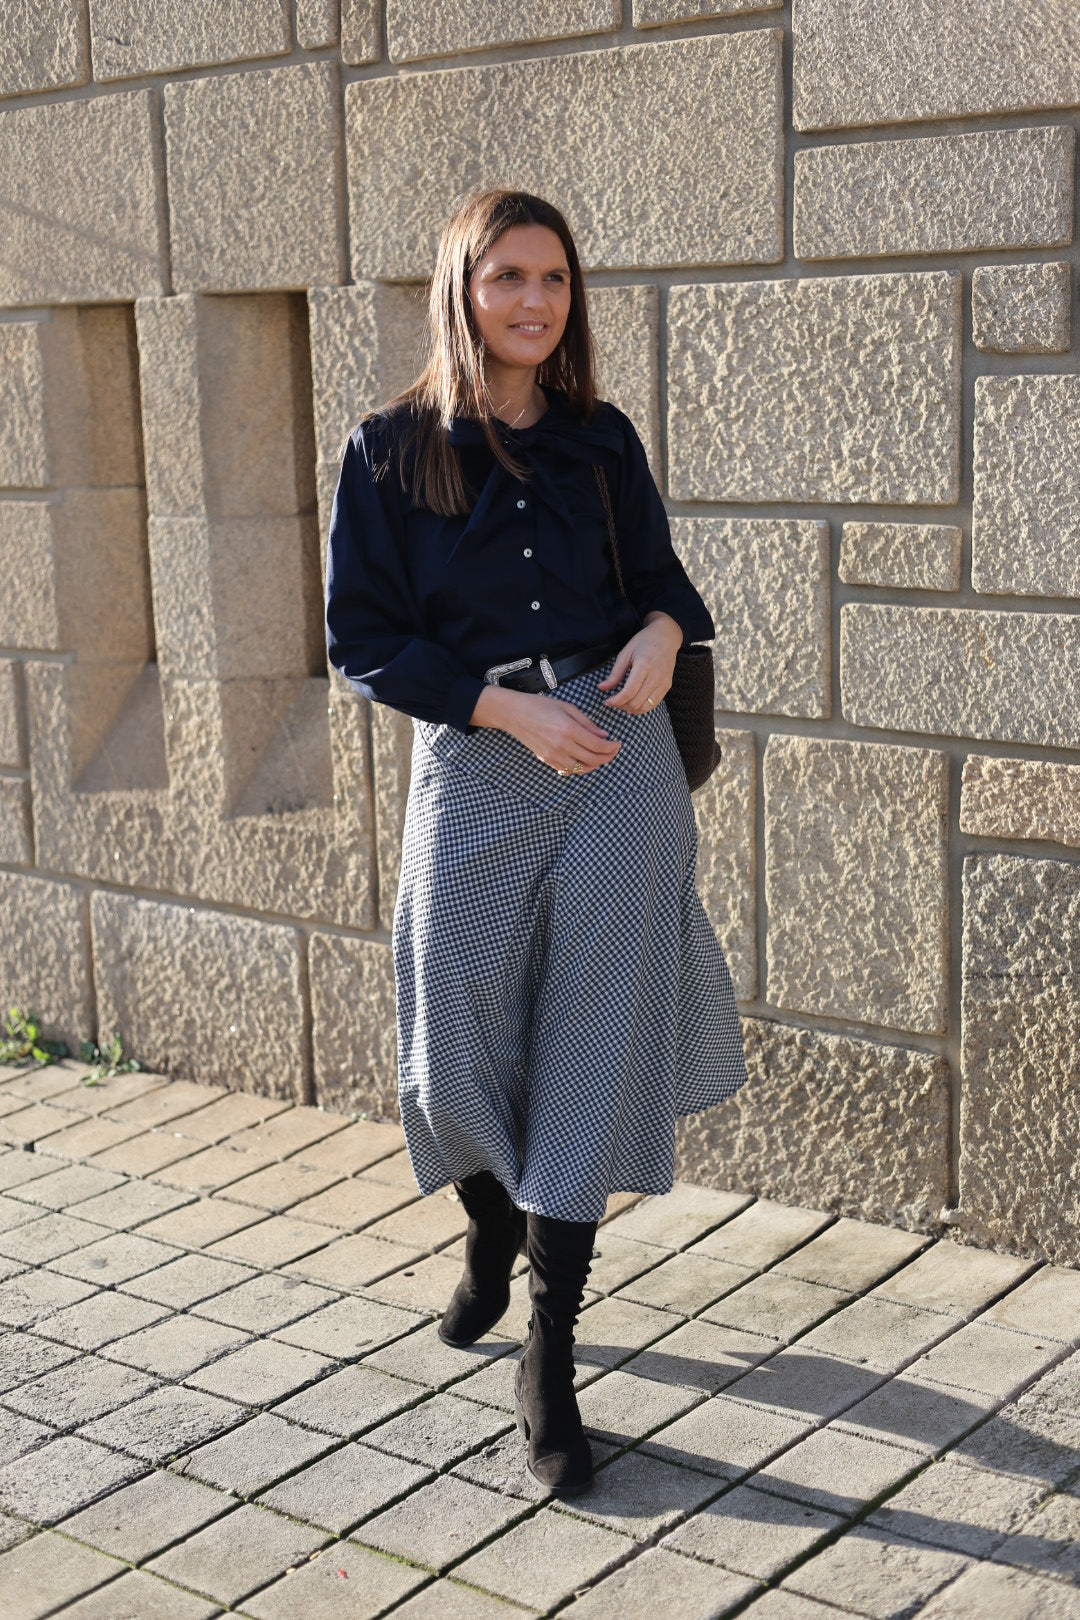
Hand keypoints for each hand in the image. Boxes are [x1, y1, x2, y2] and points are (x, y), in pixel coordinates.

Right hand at [470, 685, 620, 774]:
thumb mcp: (567, 708)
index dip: (612, 747)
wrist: (514, 714)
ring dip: (595, 765)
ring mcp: (553, 755)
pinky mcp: (546, 760)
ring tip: (601, 757)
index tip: (618, 744)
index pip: (598, 745)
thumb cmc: (540, 706)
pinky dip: (580, 768)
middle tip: (613, 751)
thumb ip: (587, 723)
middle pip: (593, 759)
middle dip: (607, 757)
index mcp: (569, 729)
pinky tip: (585, 760)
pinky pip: (568, 770)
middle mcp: (562, 745)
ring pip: (582, 769)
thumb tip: (604, 736)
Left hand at [597, 612, 681, 712]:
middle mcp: (655, 676)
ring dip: (631, 709)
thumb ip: (615, 673)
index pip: (629, 692)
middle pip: (636, 702)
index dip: (616, 701)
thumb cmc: (644, 642)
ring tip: (622, 704)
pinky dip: (642, 708)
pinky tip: (633, 704)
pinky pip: (654, 704)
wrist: (666, 637)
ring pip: (646, 706)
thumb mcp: (626, 653)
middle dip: (621, 706)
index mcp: (643, 666)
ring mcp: (663, 682)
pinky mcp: (667, 686)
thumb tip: (602, 688)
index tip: (607, 701)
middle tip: (613, 702)